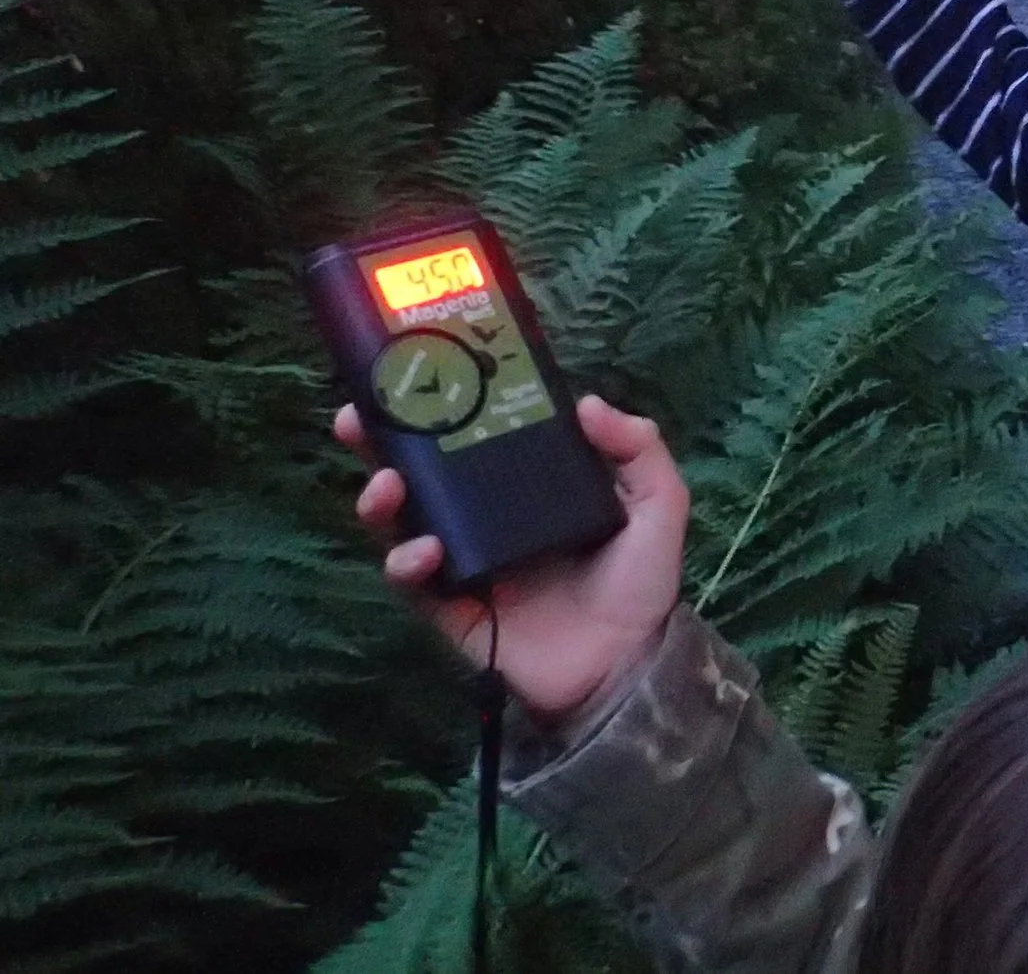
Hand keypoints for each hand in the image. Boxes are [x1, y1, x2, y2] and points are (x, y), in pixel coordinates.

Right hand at [338, 395, 686, 730]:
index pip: (477, 434)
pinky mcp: (447, 604)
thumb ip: (638, 447)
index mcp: (529, 484)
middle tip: (359, 415)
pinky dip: (406, 559)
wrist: (624, 667)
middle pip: (422, 468)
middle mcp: (488, 514)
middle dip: (383, 439)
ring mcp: (462, 558)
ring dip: (380, 496)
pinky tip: (425, 550)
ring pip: (401, 518)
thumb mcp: (658, 505)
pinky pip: (409, 578)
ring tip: (386, 484)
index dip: (445, 404)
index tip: (419, 371)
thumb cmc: (641, 584)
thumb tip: (585, 402)